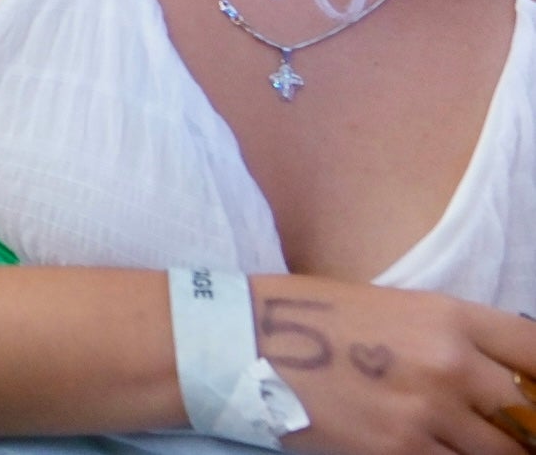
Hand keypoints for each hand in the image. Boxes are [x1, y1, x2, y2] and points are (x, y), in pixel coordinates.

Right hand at [248, 278, 535, 454]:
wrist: (241, 342)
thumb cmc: (312, 318)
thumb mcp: (393, 307)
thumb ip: (452, 339)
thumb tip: (498, 380)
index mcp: (449, 316)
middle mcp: (449, 364)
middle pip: (531, 413)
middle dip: (527, 428)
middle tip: (513, 431)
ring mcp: (426, 412)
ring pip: (501, 454)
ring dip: (493, 452)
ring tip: (473, 444)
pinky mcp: (398, 451)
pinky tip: (436, 450)